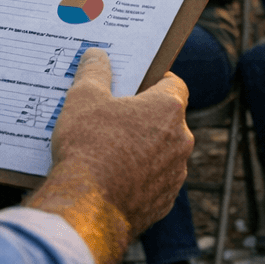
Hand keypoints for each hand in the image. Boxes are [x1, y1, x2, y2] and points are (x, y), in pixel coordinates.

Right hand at [29, 49, 192, 263]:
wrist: (87, 208)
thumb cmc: (88, 146)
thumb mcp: (83, 98)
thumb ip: (94, 72)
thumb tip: (97, 55)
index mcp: (168, 109)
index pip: (174, 84)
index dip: (155, 80)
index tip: (136, 82)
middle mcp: (181, 141)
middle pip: (167, 119)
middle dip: (144, 116)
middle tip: (113, 115)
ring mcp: (175, 175)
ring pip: (161, 153)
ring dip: (142, 149)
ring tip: (107, 150)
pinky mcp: (164, 203)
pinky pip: (153, 182)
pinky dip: (138, 178)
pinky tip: (111, 178)